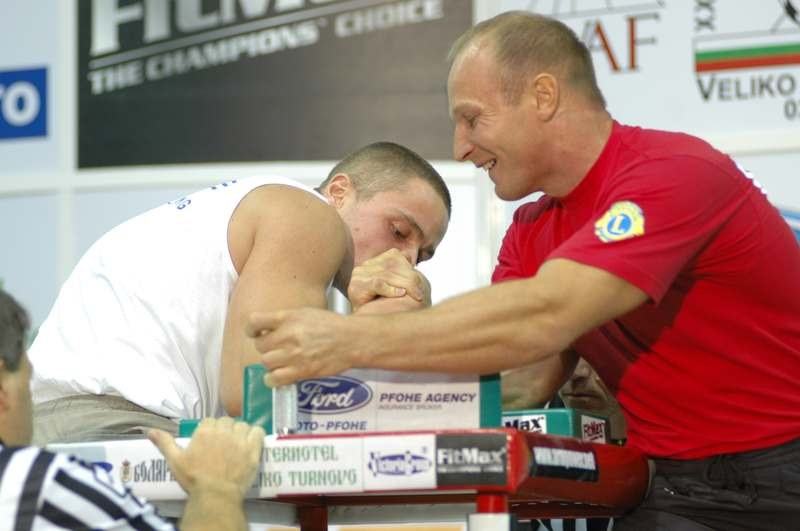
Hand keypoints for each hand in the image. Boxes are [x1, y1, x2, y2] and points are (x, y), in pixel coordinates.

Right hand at [149, 418, 264, 498]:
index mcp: (204, 431)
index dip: (212, 430)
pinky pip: (258, 432)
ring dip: (241, 432)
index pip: (210, 421)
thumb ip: (165, 443)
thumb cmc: (194, 479)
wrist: (216, 495)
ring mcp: (239, 438)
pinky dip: (256, 435)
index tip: (211, 441)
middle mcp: (223, 430)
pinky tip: (252, 443)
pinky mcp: (253, 447)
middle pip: (227, 421)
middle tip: (224, 445)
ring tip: (238, 445)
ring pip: (242, 425)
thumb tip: (151, 431)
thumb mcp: (175, 461)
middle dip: (226, 430)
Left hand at [246, 307, 355, 385]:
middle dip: (266, 347)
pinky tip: (279, 375)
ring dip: (271, 362)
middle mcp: (288, 335)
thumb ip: (284, 320)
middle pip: (260, 345)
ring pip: (266, 362)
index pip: (254, 321)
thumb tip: (264, 330)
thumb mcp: (305, 313)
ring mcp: (294, 354)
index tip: (256, 332)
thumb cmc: (330, 325)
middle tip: (277, 348)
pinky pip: (274, 378)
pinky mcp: (301, 371)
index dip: (251, 329)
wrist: (351, 340)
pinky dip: (273, 379)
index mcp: (288, 317)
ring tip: (282, 360)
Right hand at [347, 249, 427, 311]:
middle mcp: (363, 267)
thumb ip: (398, 269)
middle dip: (410, 278)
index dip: (409, 267)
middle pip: (392, 265)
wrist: (366, 327)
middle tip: (421, 292)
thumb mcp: (393, 284)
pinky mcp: (356, 288)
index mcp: (371, 263)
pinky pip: (378, 284)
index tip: (420, 283)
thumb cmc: (382, 307)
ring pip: (387, 274)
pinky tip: (401, 295)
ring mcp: (358, 276)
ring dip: (406, 284)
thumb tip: (409, 256)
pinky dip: (391, 289)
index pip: (394, 256)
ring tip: (417, 295)